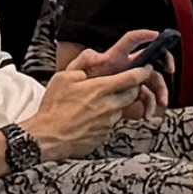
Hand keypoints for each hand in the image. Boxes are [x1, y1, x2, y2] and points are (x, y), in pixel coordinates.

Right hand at [25, 55, 152, 150]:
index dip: (142, 72)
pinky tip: (92, 117)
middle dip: (132, 87)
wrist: (46, 138)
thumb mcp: (63, 77)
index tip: (145, 68)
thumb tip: (99, 55)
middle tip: (121, 84)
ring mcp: (108, 122)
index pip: (132, 78)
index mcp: (100, 88)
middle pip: (133, 94)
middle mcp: (109, 105)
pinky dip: (107, 117)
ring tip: (99, 102)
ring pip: (123, 109)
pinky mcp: (105, 135)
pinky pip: (112, 123)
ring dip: (117, 103)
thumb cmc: (53, 107)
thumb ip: (83, 62)